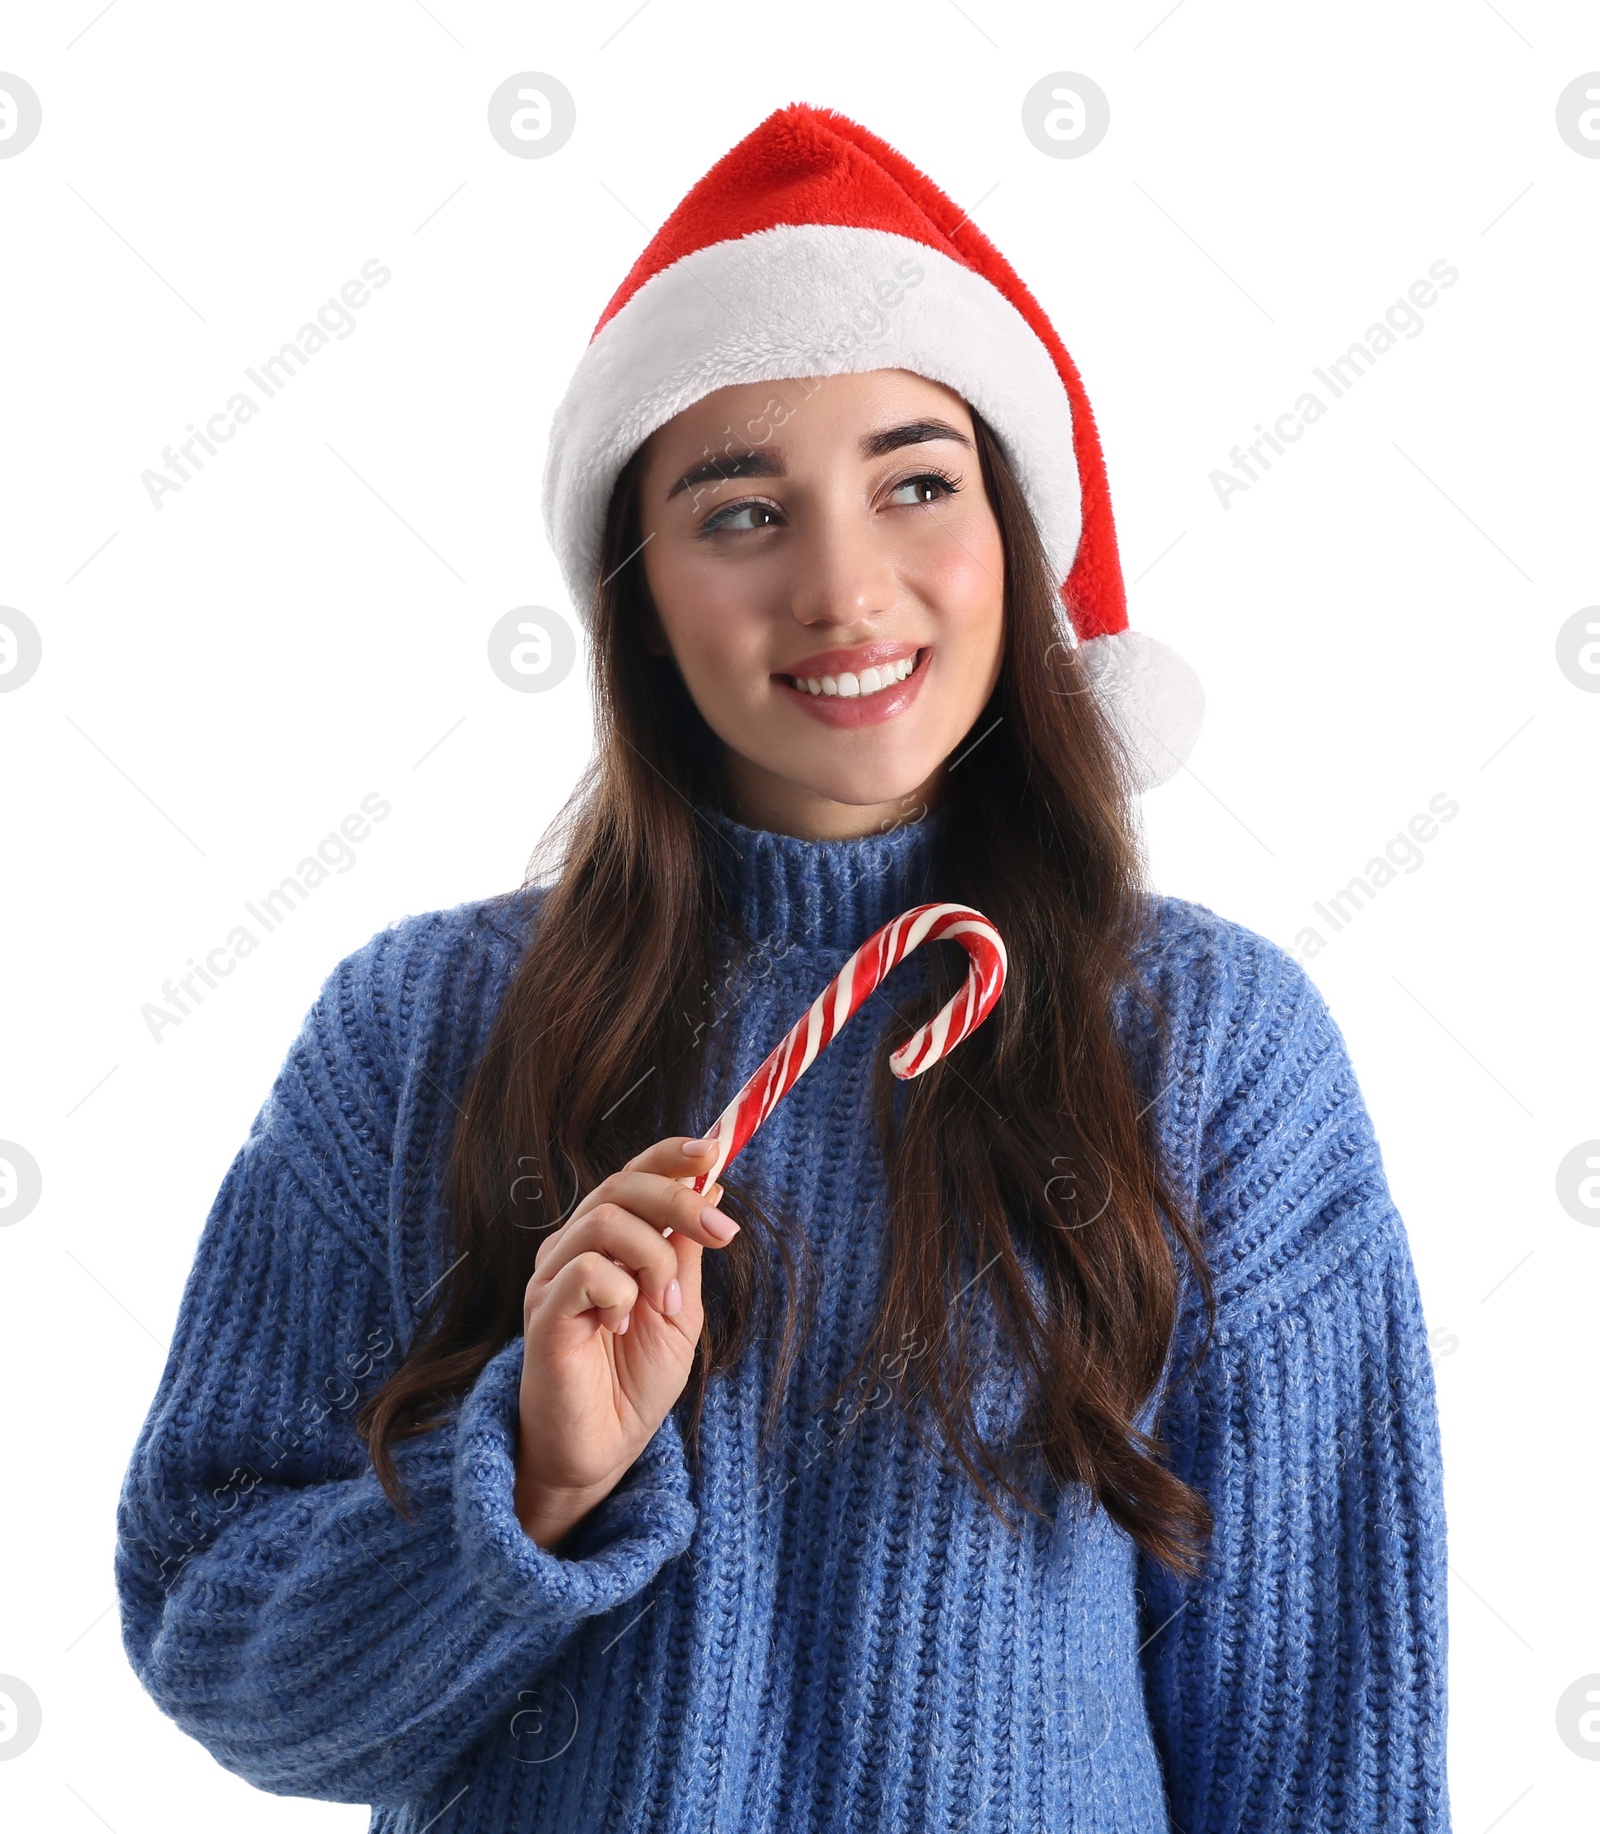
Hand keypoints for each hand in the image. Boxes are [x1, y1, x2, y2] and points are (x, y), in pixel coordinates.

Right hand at [512, 1133, 740, 1548]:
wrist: (604, 1449)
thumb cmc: (635, 1380)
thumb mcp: (680, 1307)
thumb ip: (687, 1250)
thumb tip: (713, 1187)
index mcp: (607, 1240)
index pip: (633, 1173)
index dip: (671, 1154)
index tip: (715, 1150)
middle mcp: (573, 1247)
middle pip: (622, 1185)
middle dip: (680, 1201)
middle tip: (723, 1235)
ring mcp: (553, 1277)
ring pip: (605, 1220)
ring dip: (654, 1259)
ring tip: (664, 1307)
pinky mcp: (543, 1313)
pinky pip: (585, 1270)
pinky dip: (620, 1292)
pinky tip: (620, 1328)